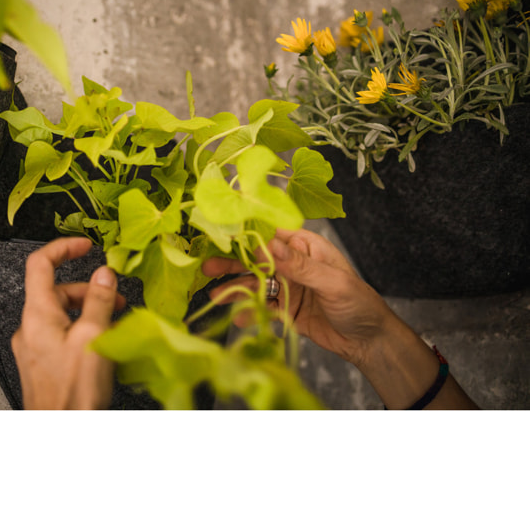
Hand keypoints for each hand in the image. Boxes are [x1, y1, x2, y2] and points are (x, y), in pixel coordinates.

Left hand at [11, 237, 125, 409]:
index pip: (40, 264)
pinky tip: (103, 341)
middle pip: (59, 290)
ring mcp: (35, 346)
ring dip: (91, 310)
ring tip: (115, 321)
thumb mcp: (93, 337)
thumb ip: (99, 300)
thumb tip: (104, 274)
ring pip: (64, 313)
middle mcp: (31, 327)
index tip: (84, 245)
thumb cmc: (72, 391)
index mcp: (38, 314)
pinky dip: (85, 329)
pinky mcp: (43, 362)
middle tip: (116, 298)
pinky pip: (64, 333)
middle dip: (90, 289)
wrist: (62, 430)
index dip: (63, 248)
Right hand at [204, 228, 390, 365]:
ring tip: (215, 296)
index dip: (247, 234)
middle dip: (232, 263)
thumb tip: (271, 247)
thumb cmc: (359, 303)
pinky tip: (239, 319)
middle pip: (256, 259)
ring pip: (255, 284)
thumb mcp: (333, 282)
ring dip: (235, 289)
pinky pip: (261, 308)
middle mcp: (292, 263)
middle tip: (207, 267)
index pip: (272, 234)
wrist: (368, 342)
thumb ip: (301, 266)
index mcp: (306, 247)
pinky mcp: (284, 309)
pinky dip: (249, 312)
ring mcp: (287, 287)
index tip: (223, 235)